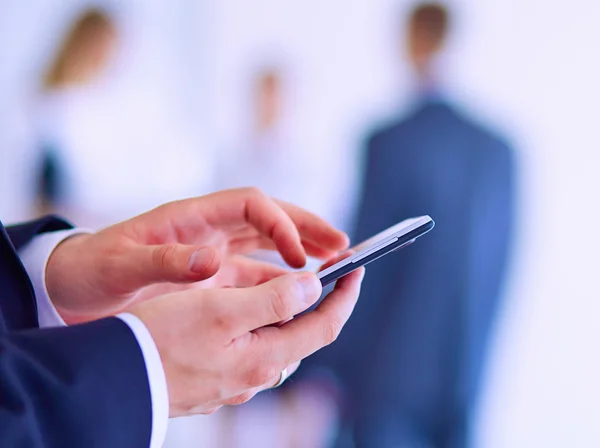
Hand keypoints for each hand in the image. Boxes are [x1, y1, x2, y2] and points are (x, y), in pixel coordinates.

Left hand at [46, 188, 348, 323]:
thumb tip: (212, 261)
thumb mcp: (121, 266)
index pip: (251, 205)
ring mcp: (212, 251)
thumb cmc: (92, 268)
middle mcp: (208, 229)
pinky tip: (298, 291)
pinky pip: (253, 273)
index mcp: (191, 216)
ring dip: (302, 250)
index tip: (302, 253)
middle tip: (343, 245)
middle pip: (270, 218)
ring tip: (335, 262)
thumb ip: (166, 263)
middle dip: (308, 227)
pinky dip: (279, 279)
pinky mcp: (210, 275)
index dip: (282, 223)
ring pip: (268, 244)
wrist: (72, 284)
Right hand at [130, 268, 364, 416]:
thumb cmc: (161, 339)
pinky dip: (256, 324)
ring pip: (274, 340)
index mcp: (265, 357)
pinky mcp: (213, 378)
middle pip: (301, 334)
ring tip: (281, 284)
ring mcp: (233, 380)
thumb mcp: (221, 310)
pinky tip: (239, 310)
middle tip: (321, 272)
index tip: (355, 268)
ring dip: (284, 312)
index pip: (325, 325)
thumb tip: (312, 288)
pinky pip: (248, 347)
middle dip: (317, 303)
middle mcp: (255, 375)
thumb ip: (272, 300)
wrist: (112, 377)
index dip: (345, 295)